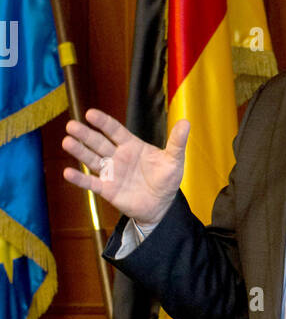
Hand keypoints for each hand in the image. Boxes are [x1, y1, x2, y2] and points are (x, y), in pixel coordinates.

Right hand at [62, 109, 188, 225]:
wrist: (161, 205)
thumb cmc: (166, 180)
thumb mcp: (174, 160)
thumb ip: (176, 142)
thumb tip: (186, 122)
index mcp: (132, 146)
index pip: (115, 131)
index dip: (103, 122)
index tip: (90, 113)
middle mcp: (118, 156)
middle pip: (99, 143)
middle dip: (85, 134)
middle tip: (71, 125)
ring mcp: (111, 173)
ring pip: (92, 159)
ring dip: (79, 151)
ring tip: (66, 141)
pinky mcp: (107, 190)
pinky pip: (91, 183)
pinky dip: (80, 179)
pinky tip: (67, 172)